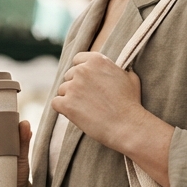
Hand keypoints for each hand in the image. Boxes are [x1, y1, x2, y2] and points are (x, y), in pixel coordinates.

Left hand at [51, 52, 173, 186]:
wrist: (128, 126)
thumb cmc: (131, 103)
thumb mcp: (131, 78)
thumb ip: (118, 69)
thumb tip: (118, 69)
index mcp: (97, 60)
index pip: (78, 60)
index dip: (81, 72)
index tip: (87, 83)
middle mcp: (82, 70)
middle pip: (69, 76)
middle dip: (76, 87)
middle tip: (89, 101)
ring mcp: (73, 87)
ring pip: (62, 90)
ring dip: (70, 99)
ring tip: (87, 110)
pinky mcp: (66, 104)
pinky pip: (56, 103)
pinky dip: (63, 109)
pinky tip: (76, 115)